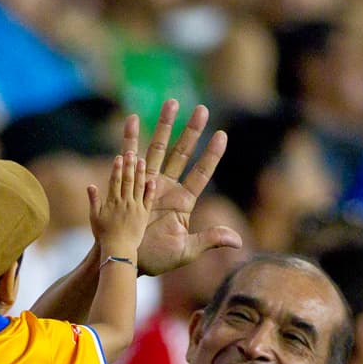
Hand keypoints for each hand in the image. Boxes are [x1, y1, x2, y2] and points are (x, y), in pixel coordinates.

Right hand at [88, 153, 154, 258]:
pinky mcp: (143, 215)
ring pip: (138, 187)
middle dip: (129, 165)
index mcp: (112, 202)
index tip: (119, 157)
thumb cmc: (103, 235)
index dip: (117, 168)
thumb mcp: (94, 218)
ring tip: (142, 160)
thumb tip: (90, 185)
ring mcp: (135, 208)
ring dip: (140, 173)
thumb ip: (94, 201)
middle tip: (131, 152)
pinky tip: (152, 181)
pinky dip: (150, 191)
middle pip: (127, 180)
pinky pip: (148, 201)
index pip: (115, 181)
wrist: (118, 250)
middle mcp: (125, 203)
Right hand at [121, 99, 241, 276]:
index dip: (211, 155)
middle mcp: (167, 187)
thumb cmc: (154, 260)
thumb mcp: (186, 250)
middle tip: (201, 108)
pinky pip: (129, 157)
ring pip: (158, 148)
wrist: (125, 261)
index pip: (201, 173)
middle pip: (182, 152)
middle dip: (191, 131)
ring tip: (170, 103)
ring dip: (163, 126)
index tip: (222, 134)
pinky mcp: (129, 184)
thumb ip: (209, 239)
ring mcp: (148, 183)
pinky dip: (130, 138)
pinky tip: (132, 119)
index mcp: (183, 202)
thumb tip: (238, 241)